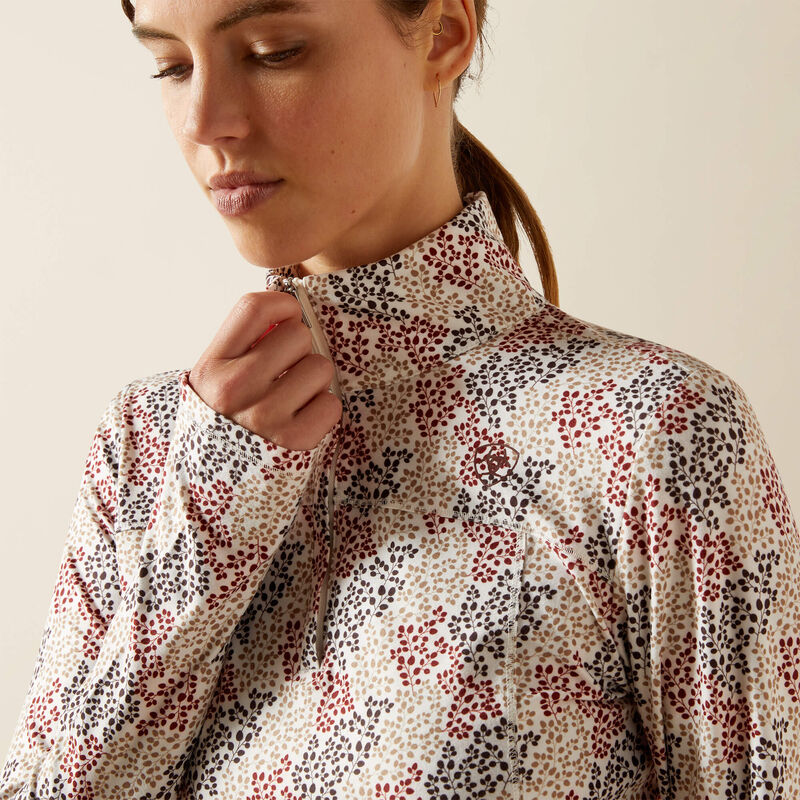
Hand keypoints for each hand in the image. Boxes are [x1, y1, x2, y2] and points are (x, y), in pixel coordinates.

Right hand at [188, 291, 341, 450]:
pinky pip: (332, 404)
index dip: (282, 307)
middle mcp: (235, 388)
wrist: (217, 487)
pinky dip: (322, 412)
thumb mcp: (217, 380)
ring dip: (313, 383)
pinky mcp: (294, 441)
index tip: (287, 319)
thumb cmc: (227, 423)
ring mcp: (265, 415)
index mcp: (212, 366)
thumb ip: (245, 344)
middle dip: (299, 352)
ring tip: (292, 401)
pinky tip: (301, 421)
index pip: (254, 308)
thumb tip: (289, 311)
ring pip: (320, 367)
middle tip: (285, 375)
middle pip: (298, 334)